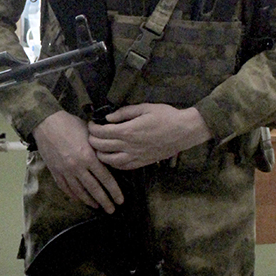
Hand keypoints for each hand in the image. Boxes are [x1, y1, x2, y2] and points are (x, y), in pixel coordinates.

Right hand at [33, 110, 123, 211]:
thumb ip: (98, 148)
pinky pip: (66, 188)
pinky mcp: (55, 171)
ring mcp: (65, 171)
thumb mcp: (89, 134)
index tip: (120, 200)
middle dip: (104, 201)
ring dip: (90, 200)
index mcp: (89, 157)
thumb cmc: (69, 124)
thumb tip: (108, 157)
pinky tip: (80, 199)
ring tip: (97, 206)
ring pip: (79, 191)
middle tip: (112, 210)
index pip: (106, 178)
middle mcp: (77, 167)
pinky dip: (73, 195)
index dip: (114, 191)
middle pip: (94, 189)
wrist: (46, 123)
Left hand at [88, 103, 211, 168]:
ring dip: (100, 154)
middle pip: (101, 146)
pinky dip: (112, 163)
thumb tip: (108, 117)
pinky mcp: (141, 163)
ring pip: (109, 160)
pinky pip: (122, 167)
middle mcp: (129, 146)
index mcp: (128, 130)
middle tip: (91, 134)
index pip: (102, 132)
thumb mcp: (144, 108)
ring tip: (98, 147)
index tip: (91, 124)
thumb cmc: (166, 116)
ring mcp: (135, 156)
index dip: (92, 128)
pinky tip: (110, 157)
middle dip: (92, 140)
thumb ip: (124, 112)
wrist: (184, 131)